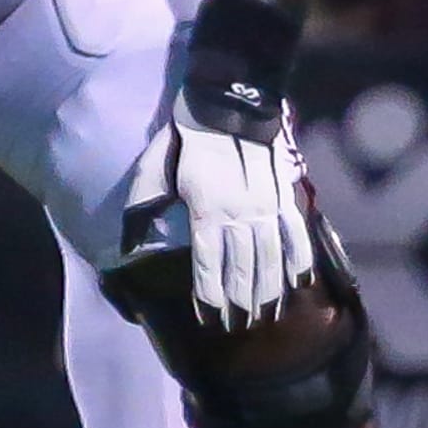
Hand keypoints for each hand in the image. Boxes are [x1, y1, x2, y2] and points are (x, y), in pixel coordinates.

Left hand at [125, 93, 312, 325]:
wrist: (228, 100)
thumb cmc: (186, 135)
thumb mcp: (155, 167)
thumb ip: (143, 204)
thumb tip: (128, 241)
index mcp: (205, 208)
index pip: (208, 264)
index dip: (209, 296)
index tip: (209, 319)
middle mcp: (240, 214)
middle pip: (242, 270)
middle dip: (239, 303)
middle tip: (236, 327)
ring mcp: (266, 207)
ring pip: (271, 260)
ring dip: (269, 292)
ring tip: (265, 316)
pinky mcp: (284, 196)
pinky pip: (296, 235)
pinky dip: (299, 261)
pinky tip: (299, 284)